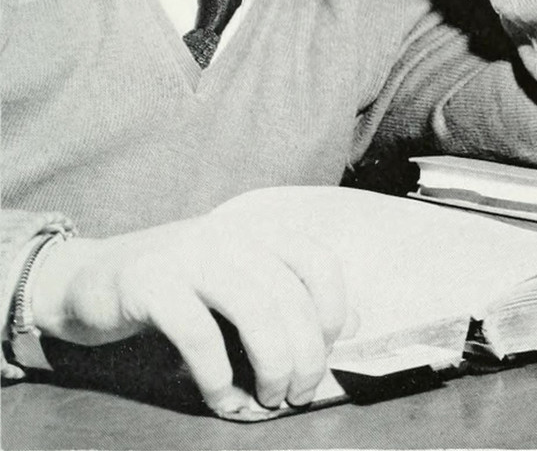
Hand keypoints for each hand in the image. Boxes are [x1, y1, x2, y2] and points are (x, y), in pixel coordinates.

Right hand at [31, 210, 349, 420]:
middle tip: (298, 394)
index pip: (317, 260)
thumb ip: (289, 301)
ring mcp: (188, 253)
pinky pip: (198, 333)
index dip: (332, 308)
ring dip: (271, 364)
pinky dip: (217, 374)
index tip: (326, 350)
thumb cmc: (177, 289)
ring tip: (267, 399)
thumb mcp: (237, 287)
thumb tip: (351, 324)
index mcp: (256, 232)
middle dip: (304, 355)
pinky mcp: (150, 281)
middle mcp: (228, 235)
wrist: (90, 279)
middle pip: (289, 295)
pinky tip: (220, 397)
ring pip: (254, 309)